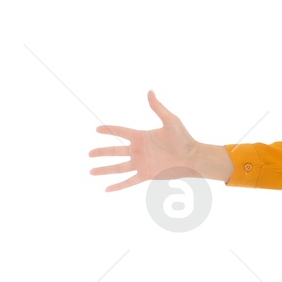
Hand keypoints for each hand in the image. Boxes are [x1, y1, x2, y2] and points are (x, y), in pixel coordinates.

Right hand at [89, 92, 231, 189]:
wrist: (193, 158)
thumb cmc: (184, 139)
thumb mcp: (170, 120)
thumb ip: (158, 107)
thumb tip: (150, 91)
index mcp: (141, 136)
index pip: (120, 131)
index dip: (109, 130)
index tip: (97, 129)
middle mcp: (138, 150)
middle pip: (114, 151)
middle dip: (101, 152)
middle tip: (89, 154)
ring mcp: (141, 163)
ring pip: (117, 167)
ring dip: (104, 170)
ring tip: (91, 171)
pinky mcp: (146, 174)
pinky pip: (128, 181)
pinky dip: (118, 186)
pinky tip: (106, 189)